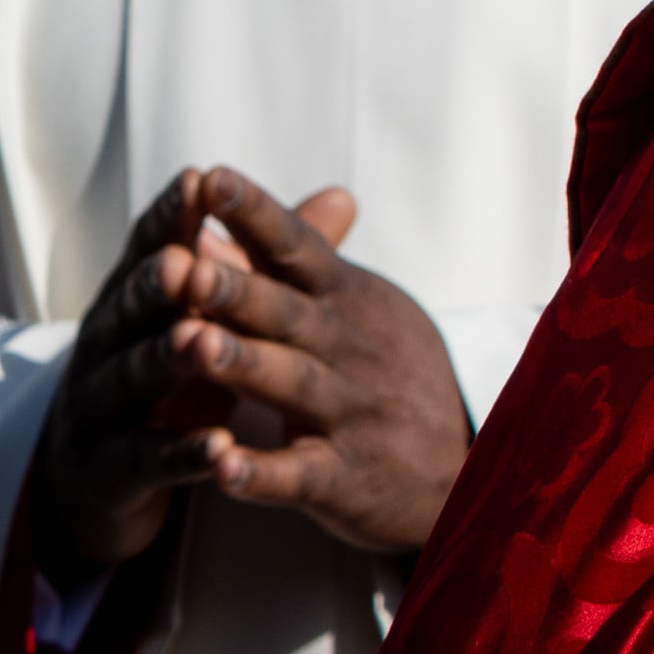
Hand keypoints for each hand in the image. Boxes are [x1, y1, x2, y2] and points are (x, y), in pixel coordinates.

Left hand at [28, 168, 469, 575]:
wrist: (469, 458)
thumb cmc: (386, 368)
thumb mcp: (348, 307)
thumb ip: (276, 271)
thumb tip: (202, 228)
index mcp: (344, 299)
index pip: (295, 247)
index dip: (256, 214)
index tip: (210, 177)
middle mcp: (350, 347)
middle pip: (286, 313)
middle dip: (236, 290)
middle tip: (184, 266)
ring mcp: (353, 411)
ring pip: (292, 384)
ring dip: (242, 365)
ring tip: (190, 346)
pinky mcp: (349, 476)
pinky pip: (303, 474)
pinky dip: (264, 473)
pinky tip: (222, 467)